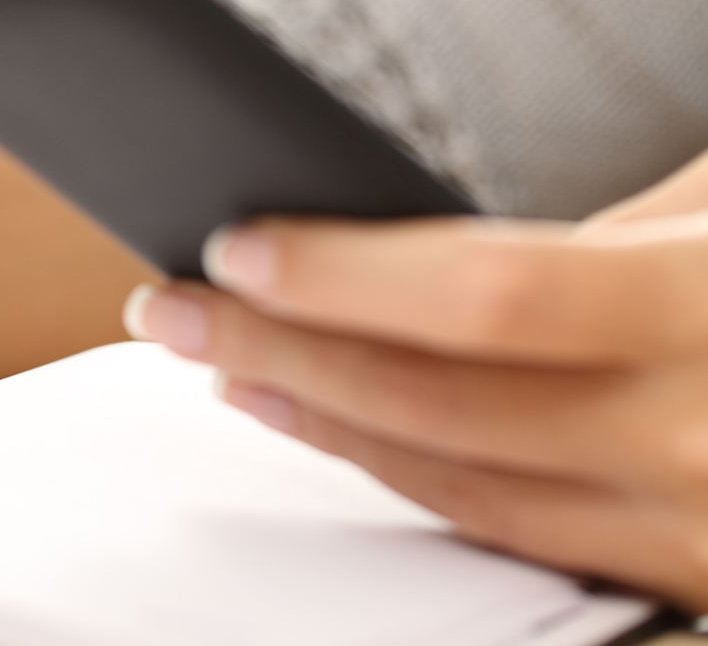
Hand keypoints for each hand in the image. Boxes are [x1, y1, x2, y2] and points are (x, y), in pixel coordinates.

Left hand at [125, 149, 707, 609]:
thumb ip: (607, 243)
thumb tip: (409, 259)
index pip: (489, 296)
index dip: (346, 274)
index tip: (229, 239)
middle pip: (439, 402)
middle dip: (277, 345)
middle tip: (161, 298)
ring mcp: (700, 529)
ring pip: (456, 481)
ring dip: (317, 418)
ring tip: (218, 354)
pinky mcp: (691, 577)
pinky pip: (512, 529)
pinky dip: (400, 475)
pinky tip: (327, 425)